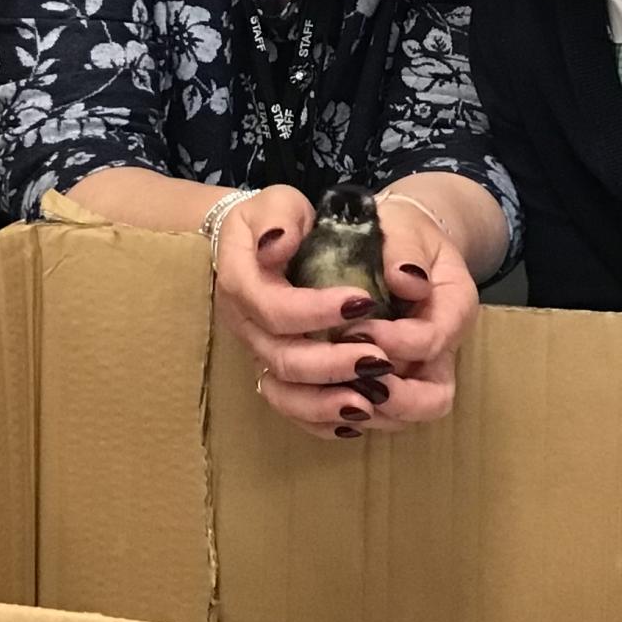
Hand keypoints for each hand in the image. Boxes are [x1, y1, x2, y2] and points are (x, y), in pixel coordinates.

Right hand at [212, 184, 397, 438]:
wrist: (257, 242)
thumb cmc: (274, 219)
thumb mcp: (276, 202)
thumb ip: (278, 217)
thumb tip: (276, 244)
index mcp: (242, 283)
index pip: (274, 308)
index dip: (315, 311)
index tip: (363, 301)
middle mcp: (246, 326)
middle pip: (281, 358)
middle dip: (331, 364)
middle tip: (379, 359)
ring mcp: (258, 352)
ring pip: (283, 393)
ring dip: (325, 403)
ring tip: (369, 403)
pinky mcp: (273, 370)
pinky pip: (291, 407)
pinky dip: (321, 419)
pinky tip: (358, 418)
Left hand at [344, 192, 478, 428]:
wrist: (396, 245)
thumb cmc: (400, 233)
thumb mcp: (404, 226)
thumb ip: (406, 249)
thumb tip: (406, 279)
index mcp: (453, 309)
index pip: (432, 341)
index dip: (396, 341)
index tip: (356, 325)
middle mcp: (440, 352)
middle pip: (432, 400)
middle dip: (394, 398)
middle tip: (353, 376)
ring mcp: (413, 374)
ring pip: (401, 418)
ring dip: (363, 411)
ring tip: (326, 389)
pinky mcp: (385, 384)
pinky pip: (370, 418)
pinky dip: (339, 415)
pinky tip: (311, 395)